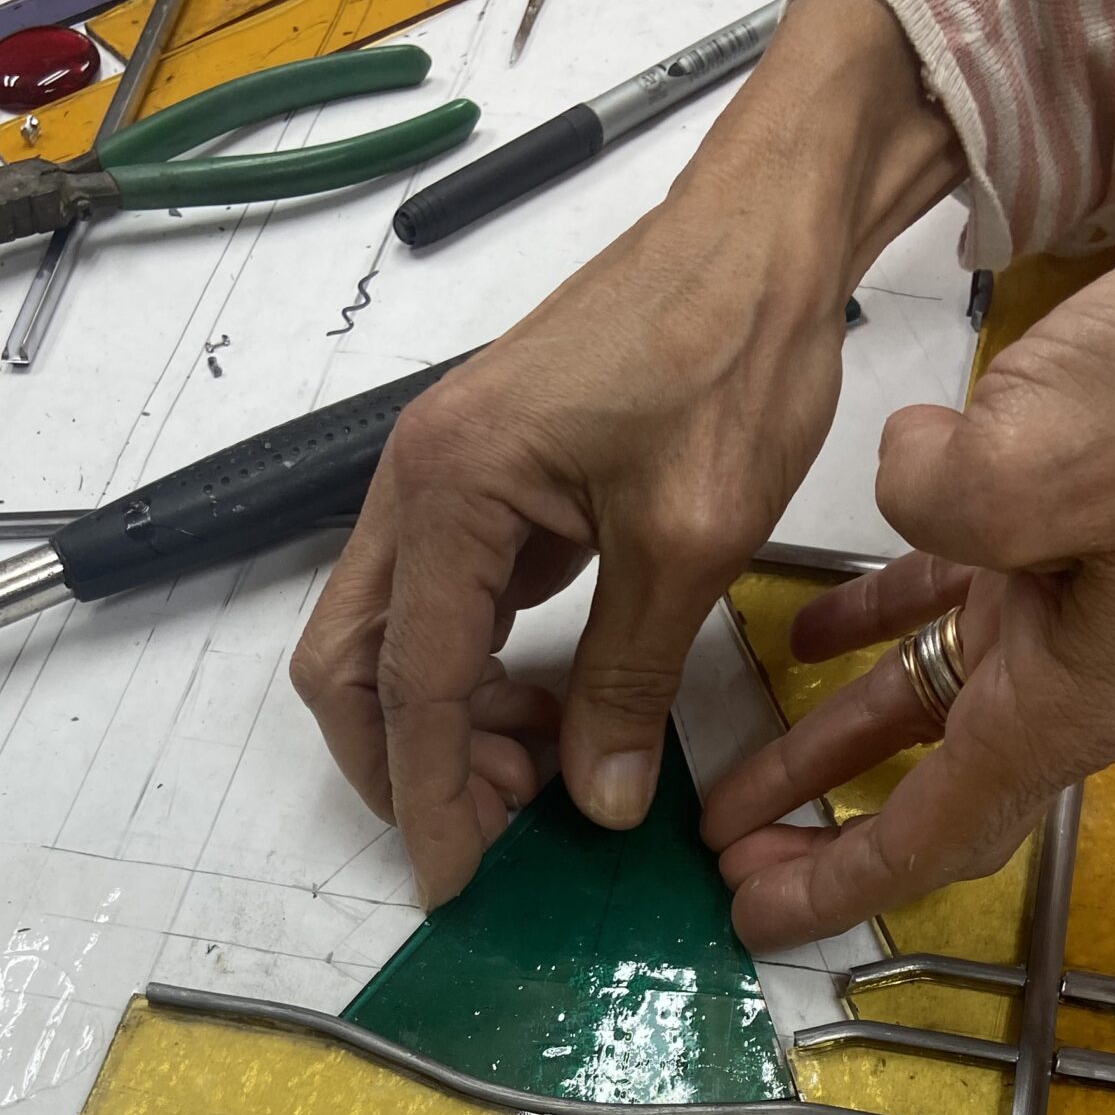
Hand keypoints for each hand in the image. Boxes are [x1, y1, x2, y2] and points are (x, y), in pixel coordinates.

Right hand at [291, 0, 961, 906]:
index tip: (456, 884)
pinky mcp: (491, 479)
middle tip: (503, 825)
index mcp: (447, 492)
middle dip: (410, 763)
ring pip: (395, 637)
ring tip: (550, 766)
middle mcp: (416, 483)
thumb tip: (594, 806)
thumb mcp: (690, 541)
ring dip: (449, 720)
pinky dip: (483, 669)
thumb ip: (627, 680)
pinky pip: (451, 601)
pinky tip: (561, 699)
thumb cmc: (732, 359)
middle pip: (352, 665)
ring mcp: (446, 478)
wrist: (762, 229)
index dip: (432, 797)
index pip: (411, 686)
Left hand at [705, 135, 1114, 950]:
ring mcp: (1075, 599)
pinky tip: (813, 623)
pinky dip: (878, 621)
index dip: (833, 885)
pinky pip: (954, 598)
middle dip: (821, 831)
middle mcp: (1072, 668)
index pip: (932, 836)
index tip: (755, 918)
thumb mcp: (1051, 456)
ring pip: (926, 701)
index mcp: (1070, 695)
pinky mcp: (1074, 522)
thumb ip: (936, 500)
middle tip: (730, 856)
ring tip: (740, 769)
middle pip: (925, 792)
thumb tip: (902, 478)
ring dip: (830, 737)